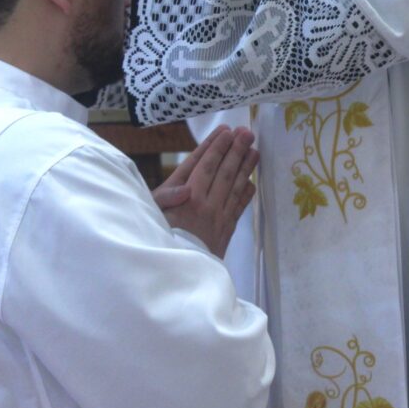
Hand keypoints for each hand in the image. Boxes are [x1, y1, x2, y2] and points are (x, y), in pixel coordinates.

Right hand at [153, 126, 257, 257]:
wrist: (177, 275)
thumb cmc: (160, 239)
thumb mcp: (153, 216)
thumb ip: (167, 200)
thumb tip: (186, 190)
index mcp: (190, 199)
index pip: (206, 167)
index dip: (217, 148)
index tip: (227, 132)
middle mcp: (208, 206)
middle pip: (225, 173)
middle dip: (236, 151)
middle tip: (247, 133)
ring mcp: (220, 218)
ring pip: (236, 188)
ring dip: (246, 168)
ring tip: (255, 151)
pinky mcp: (226, 230)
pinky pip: (239, 208)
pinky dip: (246, 194)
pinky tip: (252, 183)